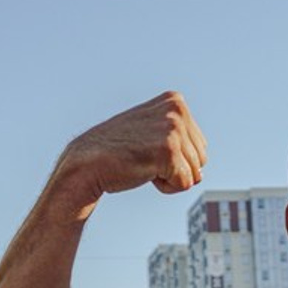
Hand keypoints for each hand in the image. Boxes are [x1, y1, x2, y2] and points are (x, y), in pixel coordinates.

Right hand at [56, 92, 207, 205]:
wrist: (87, 163)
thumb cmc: (118, 152)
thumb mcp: (151, 132)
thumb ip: (178, 141)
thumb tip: (201, 173)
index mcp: (175, 100)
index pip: (199, 145)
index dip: (175, 157)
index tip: (148, 149)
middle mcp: (176, 109)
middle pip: (201, 159)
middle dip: (175, 168)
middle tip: (144, 158)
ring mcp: (172, 128)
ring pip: (194, 174)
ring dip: (169, 178)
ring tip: (142, 163)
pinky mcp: (168, 150)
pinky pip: (184, 184)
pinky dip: (166, 187)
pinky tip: (143, 172)